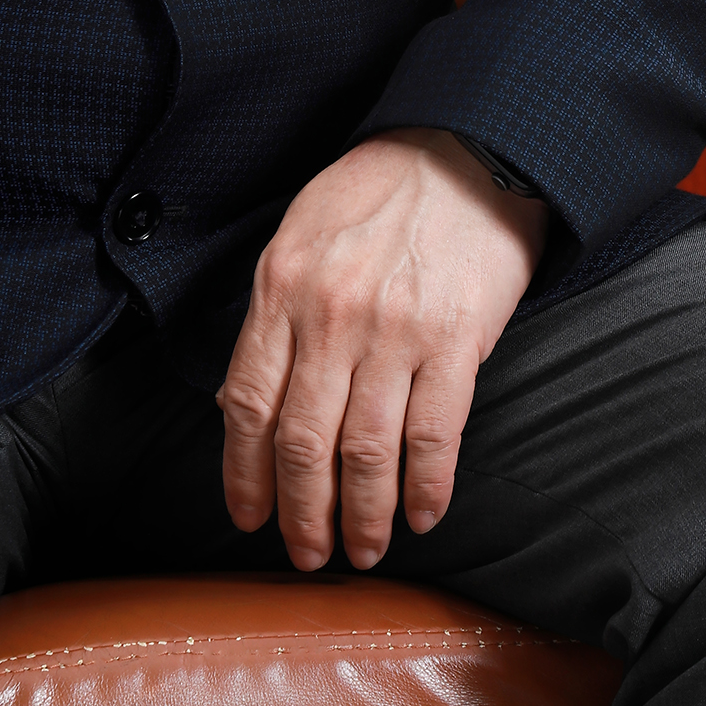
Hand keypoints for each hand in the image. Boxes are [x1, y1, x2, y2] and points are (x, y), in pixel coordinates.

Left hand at [219, 130, 547, 570]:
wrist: (464, 152)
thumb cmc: (377, 194)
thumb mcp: (300, 238)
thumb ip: (271, 320)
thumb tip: (241, 406)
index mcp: (282, 287)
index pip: (250, 403)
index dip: (245, 473)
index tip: (249, 516)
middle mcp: (331, 314)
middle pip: (304, 440)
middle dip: (302, 511)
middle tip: (307, 553)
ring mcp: (395, 330)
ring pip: (367, 451)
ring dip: (362, 515)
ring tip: (361, 549)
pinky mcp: (456, 341)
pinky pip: (435, 436)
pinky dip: (425, 488)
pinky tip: (419, 515)